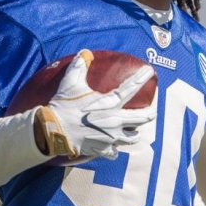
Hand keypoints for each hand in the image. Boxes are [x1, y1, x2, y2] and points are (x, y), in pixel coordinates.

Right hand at [35, 49, 155, 159]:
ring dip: (133, 133)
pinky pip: (114, 152)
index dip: (141, 78)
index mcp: (109, 103)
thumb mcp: (71, 83)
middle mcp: (114, 121)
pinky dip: (115, 150)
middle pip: (141, 118)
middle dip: (149, 114)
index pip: (130, 88)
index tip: (150, 71)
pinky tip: (114, 149)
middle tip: (153, 111)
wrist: (53, 131)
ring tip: (134, 131)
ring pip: (131, 138)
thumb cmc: (63, 106)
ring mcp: (110, 137)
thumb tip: (85, 52)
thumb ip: (79, 67)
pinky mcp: (102, 149)